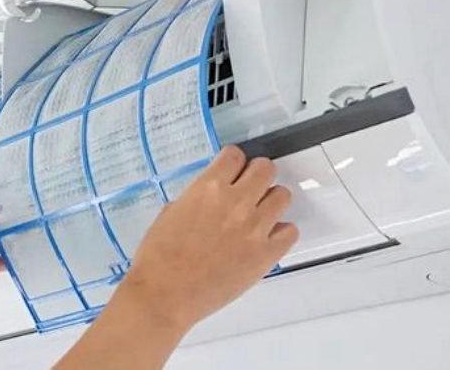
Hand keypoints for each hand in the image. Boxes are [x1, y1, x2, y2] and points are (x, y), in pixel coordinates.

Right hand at [119, 146, 297, 332]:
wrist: (165, 294)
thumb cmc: (159, 258)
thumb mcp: (170, 212)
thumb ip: (196, 197)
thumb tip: (211, 197)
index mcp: (208, 188)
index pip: (235, 155)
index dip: (233, 162)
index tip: (233, 171)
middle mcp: (235, 202)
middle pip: (265, 168)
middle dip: (257, 175)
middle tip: (250, 189)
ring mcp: (254, 228)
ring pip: (283, 195)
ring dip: (271, 201)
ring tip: (259, 214)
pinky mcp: (265, 254)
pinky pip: (290, 231)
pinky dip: (281, 232)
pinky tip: (266, 238)